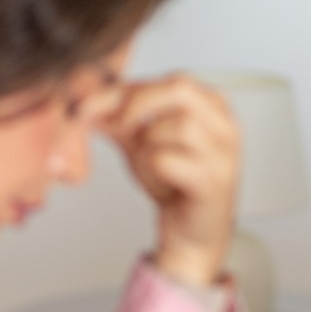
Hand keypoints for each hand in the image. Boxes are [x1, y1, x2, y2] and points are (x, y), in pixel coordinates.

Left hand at [104, 74, 238, 286]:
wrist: (192, 233)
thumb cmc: (174, 184)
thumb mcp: (142, 140)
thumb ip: (119, 117)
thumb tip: (86, 98)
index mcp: (212, 105)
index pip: (169, 78)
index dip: (126, 88)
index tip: (90, 102)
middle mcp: (224, 124)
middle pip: (180, 88)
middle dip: (137, 103)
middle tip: (115, 124)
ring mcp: (223, 153)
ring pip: (173, 126)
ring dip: (145, 144)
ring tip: (147, 162)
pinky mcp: (212, 182)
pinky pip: (167, 159)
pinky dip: (150, 168)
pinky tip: (157, 180)